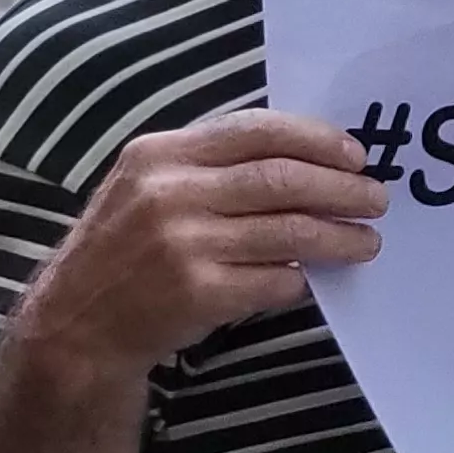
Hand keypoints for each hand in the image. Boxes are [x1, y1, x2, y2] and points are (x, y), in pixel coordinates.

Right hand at [22, 110, 387, 374]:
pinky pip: (275, 280)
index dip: (316, 140)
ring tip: (367, 241)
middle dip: (342, 189)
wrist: (76, 322)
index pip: (256, 130)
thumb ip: (213, 164)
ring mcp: (181, 245)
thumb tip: (310, 157)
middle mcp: (168, 194)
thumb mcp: (148, 185)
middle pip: (282, 179)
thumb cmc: (126, 247)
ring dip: (340, 237)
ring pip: (289, 232)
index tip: (356, 156)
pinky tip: (311, 278)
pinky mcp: (197, 293)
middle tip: (377, 200)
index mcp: (159, 154)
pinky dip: (301, 279)